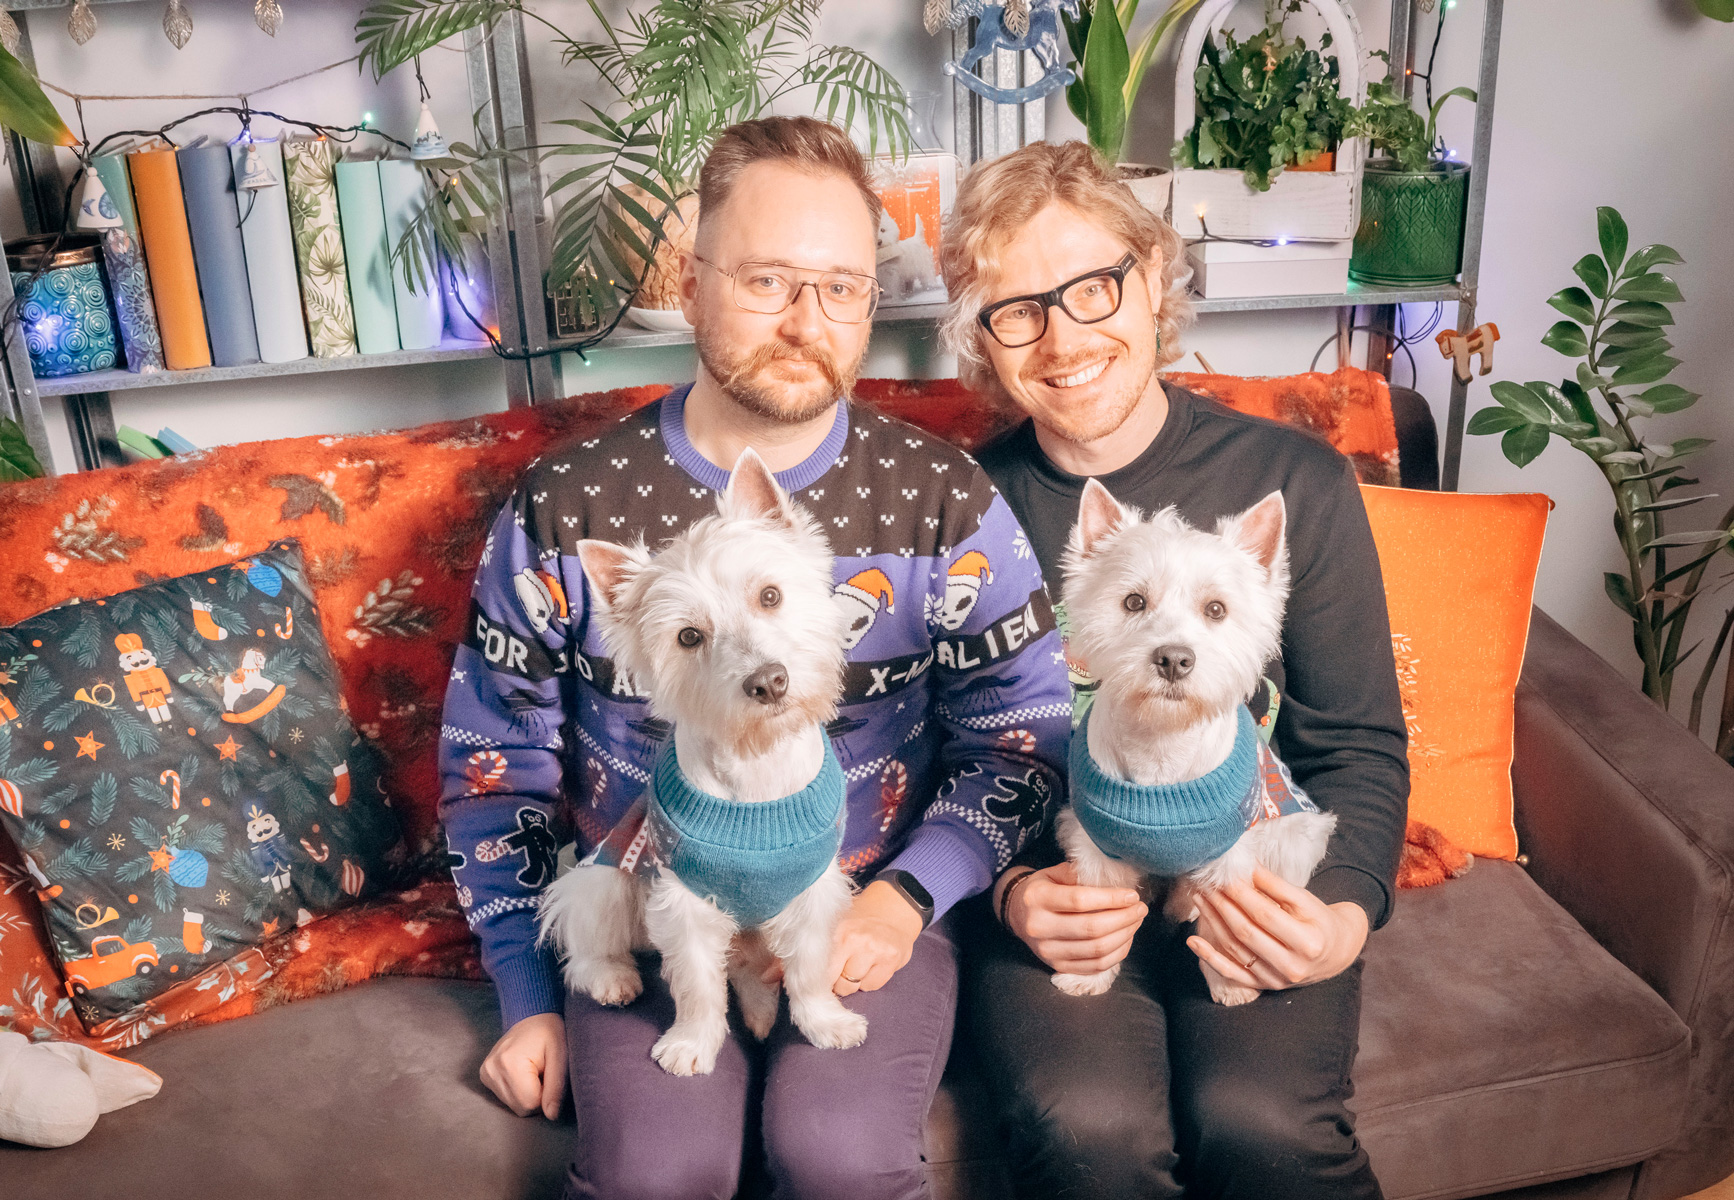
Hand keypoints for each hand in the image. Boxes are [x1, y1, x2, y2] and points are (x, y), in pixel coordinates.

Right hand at [480, 1012, 566, 1119]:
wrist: (533, 1013)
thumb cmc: (550, 1032)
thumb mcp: (560, 1055)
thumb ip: (556, 1087)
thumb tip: (551, 1116)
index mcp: (509, 1064)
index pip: (530, 1105)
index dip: (546, 1096)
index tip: (550, 1076)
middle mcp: (492, 1069)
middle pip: (520, 1108)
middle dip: (537, 1096)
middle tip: (544, 1073)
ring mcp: (485, 1072)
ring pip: (513, 1105)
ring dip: (528, 1093)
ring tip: (534, 1070)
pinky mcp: (485, 1075)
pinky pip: (506, 1097)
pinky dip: (518, 1090)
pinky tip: (524, 1072)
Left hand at [827, 879, 923, 995]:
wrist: (894, 909)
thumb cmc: (860, 921)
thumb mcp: (837, 926)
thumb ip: (821, 949)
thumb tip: (801, 974)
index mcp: (835, 930)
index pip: (816, 968)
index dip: (816, 978)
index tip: (818, 980)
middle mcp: (853, 939)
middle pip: (833, 982)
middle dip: (835, 982)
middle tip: (841, 969)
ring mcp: (874, 950)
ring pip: (851, 987)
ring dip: (853, 982)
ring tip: (859, 963)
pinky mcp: (890, 960)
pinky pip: (871, 986)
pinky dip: (870, 981)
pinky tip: (874, 964)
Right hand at [1002, 862, 1147, 974]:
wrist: (1018, 913)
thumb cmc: (1043, 888)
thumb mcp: (1054, 872)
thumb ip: (1081, 874)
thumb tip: (1117, 880)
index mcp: (1037, 898)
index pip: (1080, 901)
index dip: (1111, 899)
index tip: (1132, 895)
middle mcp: (1039, 927)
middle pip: (1091, 929)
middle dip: (1124, 919)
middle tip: (1140, 909)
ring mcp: (1047, 951)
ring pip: (1096, 950)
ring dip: (1124, 936)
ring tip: (1136, 921)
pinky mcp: (1057, 966)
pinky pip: (1095, 966)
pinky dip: (1117, 954)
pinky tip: (1126, 938)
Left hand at [1185, 867, 1368, 991]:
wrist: (1335, 953)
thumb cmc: (1318, 921)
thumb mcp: (1305, 900)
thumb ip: (1275, 885)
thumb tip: (1244, 867)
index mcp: (1308, 942)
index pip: (1265, 914)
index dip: (1241, 893)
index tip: (1224, 875)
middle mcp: (1292, 966)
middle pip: (1246, 931)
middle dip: (1222, 904)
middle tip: (1206, 883)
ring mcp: (1276, 979)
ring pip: (1235, 948)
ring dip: (1212, 921)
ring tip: (1200, 897)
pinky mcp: (1264, 986)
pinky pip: (1232, 973)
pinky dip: (1210, 957)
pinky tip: (1193, 940)